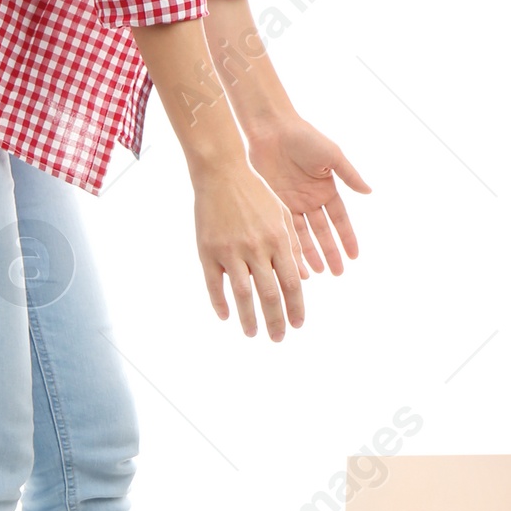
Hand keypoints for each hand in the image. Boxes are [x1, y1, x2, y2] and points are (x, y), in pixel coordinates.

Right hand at [193, 159, 308, 340]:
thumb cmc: (255, 193)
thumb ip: (292, 246)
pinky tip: (226, 317)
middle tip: (278, 338)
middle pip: (270, 294)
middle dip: (276, 321)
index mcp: (278, 239)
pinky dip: (220, 303)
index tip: (297, 325)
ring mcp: (231, 250)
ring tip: (252, 334)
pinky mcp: (208, 250)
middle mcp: (257, 248)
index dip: (296, 307)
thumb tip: (303, 278)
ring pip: (243, 294)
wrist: (221, 172)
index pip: (292, 283)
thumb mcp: (281, 214)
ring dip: (249, 318)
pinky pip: (213, 284)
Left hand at [243, 115, 370, 276]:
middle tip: (338, 274)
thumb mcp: (332, 155)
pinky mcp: (272, 204)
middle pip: (322, 232)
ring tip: (318, 274)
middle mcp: (309, 199)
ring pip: (303, 235)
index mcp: (326, 188)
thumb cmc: (303, 137)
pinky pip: (282, 229)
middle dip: (331, 252)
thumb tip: (370, 192)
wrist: (270, 129)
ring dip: (310, 254)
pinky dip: (288, 244)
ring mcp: (290, 203)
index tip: (354, 256)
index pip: (340, 219)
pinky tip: (292, 260)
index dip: (347, 237)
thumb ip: (349, 175)